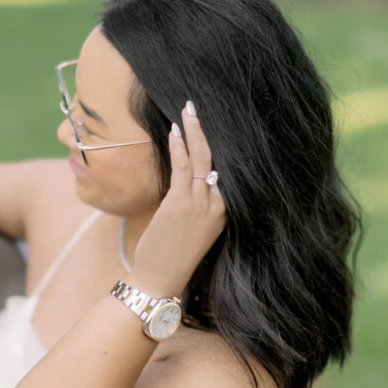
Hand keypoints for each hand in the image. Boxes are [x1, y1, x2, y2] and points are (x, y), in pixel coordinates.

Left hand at [129, 103, 224, 299]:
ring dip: (194, 131)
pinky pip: (184, 169)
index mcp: (224, 212)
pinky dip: (180, 148)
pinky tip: (175, 132)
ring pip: (202, 159)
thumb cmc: (173, 255)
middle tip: (196, 107)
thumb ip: (196, 203)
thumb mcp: (194, 228)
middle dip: (207, 130)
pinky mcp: (180, 204)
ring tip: (188, 110)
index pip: (226, 172)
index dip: (221, 146)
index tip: (212, 126)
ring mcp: (201, 205)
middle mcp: (218, 206)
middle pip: (218, 159)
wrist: (160, 279)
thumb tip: (189, 177)